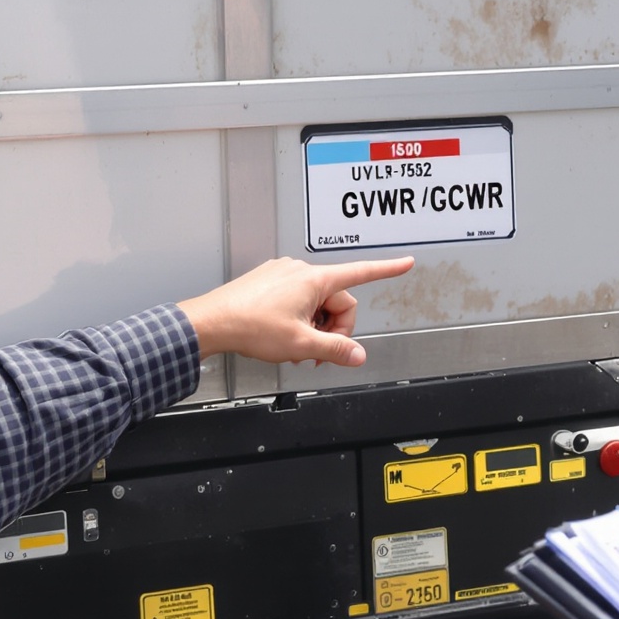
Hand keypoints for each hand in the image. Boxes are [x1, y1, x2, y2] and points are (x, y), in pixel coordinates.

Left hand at [175, 256, 414, 366]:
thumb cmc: (250, 326)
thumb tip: (357, 355)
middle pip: (337, 301)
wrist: (212, 322)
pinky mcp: (270, 283)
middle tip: (317, 353)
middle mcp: (300, 272)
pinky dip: (299, 319)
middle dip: (333, 329)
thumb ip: (335, 349)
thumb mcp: (301, 344)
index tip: (405, 263)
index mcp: (314, 280)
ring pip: (316, 303)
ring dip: (314, 327)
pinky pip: (297, 300)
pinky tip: (284, 335)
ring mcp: (284, 275)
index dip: (387, 270)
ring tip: (296, 346)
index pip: (360, 273)